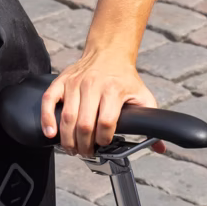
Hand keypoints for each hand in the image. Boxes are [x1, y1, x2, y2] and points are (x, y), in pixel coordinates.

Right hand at [40, 52, 162, 156]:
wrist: (109, 52)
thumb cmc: (125, 79)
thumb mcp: (143, 97)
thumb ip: (150, 122)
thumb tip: (159, 147)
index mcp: (114, 90)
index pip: (106, 122)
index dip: (104, 139)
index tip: (105, 144)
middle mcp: (93, 85)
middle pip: (85, 124)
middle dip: (85, 145)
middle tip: (86, 153)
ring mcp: (75, 83)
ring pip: (66, 117)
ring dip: (68, 139)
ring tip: (72, 149)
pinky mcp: (61, 81)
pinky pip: (48, 101)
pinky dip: (47, 119)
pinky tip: (50, 134)